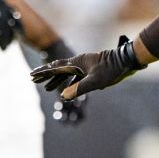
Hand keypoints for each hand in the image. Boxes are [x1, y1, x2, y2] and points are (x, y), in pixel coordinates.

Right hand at [30, 35, 147, 100]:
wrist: (126, 60)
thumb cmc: (111, 70)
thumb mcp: (95, 81)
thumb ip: (79, 89)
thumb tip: (64, 97)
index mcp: (77, 63)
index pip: (55, 68)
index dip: (43, 73)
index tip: (32, 76)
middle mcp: (79, 62)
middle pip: (58, 69)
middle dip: (46, 75)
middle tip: (34, 80)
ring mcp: (85, 65)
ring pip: (67, 73)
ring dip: (56, 80)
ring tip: (47, 89)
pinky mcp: (92, 69)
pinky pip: (75, 76)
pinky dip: (69, 82)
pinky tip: (68, 89)